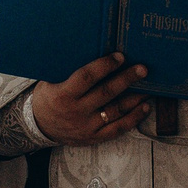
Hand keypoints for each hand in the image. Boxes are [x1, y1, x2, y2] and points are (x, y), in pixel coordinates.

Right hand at [29, 54, 150, 146]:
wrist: (39, 126)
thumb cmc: (49, 97)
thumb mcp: (50, 81)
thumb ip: (69, 71)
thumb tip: (93, 49)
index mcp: (63, 94)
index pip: (87, 77)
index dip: (104, 66)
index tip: (120, 56)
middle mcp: (76, 111)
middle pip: (106, 93)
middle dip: (126, 79)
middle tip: (142, 69)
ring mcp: (86, 126)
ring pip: (115, 111)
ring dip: (135, 99)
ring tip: (148, 87)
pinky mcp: (94, 137)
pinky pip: (117, 129)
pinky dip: (133, 118)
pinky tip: (144, 108)